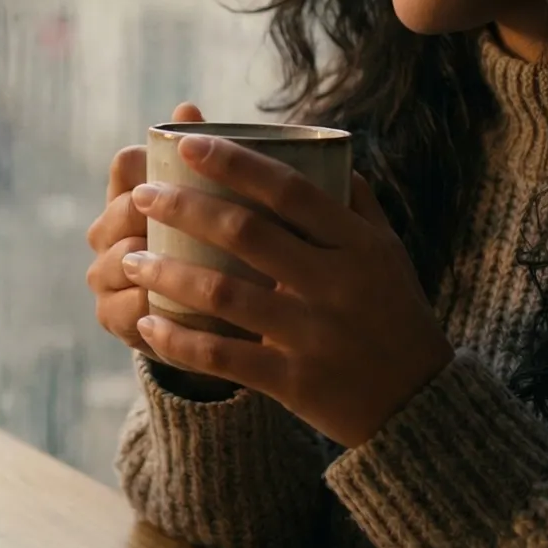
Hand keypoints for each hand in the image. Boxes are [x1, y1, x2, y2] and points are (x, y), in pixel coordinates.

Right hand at [85, 103, 238, 398]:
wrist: (210, 316)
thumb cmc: (220, 245)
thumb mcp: (225, 202)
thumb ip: (210, 157)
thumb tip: (186, 108)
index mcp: (130, 192)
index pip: (127, 164)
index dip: (154, 164)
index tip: (192, 167)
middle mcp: (107, 231)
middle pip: (121, 210)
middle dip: (155, 214)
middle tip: (199, 222)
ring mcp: (106, 275)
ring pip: (119, 260)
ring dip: (152, 263)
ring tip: (191, 268)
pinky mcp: (114, 318)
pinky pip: (123, 310)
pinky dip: (149, 308)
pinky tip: (179, 309)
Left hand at [119, 134, 453, 446]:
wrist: (418, 404)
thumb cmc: (396, 314)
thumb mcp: (389, 253)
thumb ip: (356, 202)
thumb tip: (320, 147)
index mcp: (358, 244)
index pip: (289, 189)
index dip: (234, 163)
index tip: (188, 144)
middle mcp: (336, 284)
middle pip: (246, 233)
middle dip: (183, 208)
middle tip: (142, 195)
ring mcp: (314, 335)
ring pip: (224, 293)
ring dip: (167, 273)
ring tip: (130, 259)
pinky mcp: (295, 382)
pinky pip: (224, 358)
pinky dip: (179, 341)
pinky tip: (148, 326)